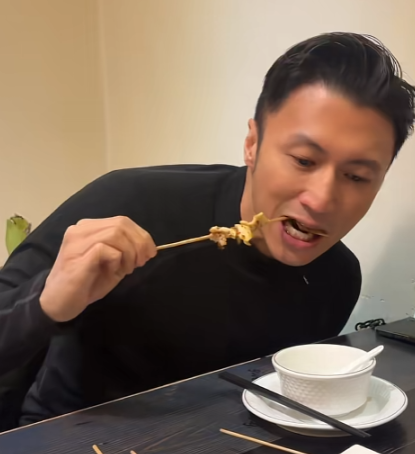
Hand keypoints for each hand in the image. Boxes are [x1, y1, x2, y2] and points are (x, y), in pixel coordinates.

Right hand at [40, 216, 156, 321]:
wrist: (59, 304)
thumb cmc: (86, 284)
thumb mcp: (112, 264)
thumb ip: (126, 251)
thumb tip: (147, 247)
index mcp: (89, 228)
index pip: (122, 221)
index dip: (142, 235)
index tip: (150, 252)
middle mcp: (81, 229)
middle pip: (121, 224)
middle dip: (139, 243)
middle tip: (142, 262)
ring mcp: (76, 241)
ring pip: (115, 234)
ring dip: (129, 252)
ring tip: (127, 269)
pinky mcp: (76, 255)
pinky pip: (107, 248)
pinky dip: (117, 260)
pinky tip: (113, 271)